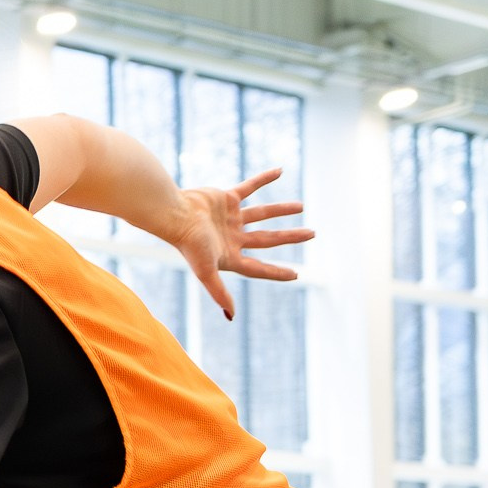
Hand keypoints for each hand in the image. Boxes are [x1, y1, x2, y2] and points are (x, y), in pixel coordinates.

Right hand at [170, 167, 312, 320]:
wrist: (175, 215)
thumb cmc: (189, 244)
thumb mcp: (206, 271)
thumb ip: (219, 292)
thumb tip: (231, 316)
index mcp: (229, 257)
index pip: (258, 268)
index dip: (276, 272)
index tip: (295, 275)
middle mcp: (232, 238)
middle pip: (267, 239)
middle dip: (289, 237)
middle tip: (312, 234)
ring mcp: (230, 218)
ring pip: (261, 214)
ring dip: (281, 209)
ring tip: (301, 206)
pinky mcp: (227, 199)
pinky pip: (249, 187)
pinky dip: (264, 179)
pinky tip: (280, 171)